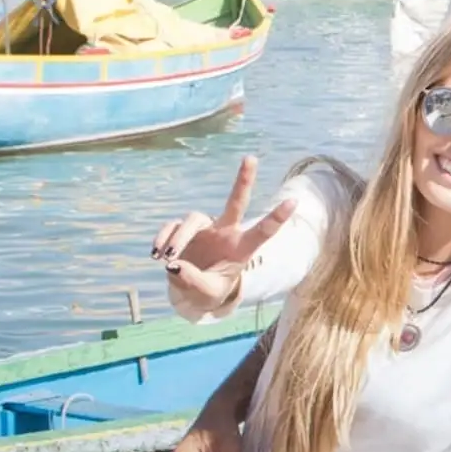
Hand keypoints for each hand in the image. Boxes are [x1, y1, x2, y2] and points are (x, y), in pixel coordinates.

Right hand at [152, 155, 294, 317]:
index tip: (293, 202)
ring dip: (179, 238)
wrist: (192, 291)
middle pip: (236, 203)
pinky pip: (172, 227)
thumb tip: (174, 266)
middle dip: (244, 180)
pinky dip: (163, 238)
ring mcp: (204, 229)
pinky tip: (157, 255)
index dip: (276, 218)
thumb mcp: (207, 293)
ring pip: (192, 220)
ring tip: (167, 259)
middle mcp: (225, 233)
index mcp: (241, 249)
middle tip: (251, 158)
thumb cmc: (210, 291)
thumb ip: (194, 281)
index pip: (262, 232)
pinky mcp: (182, 231)